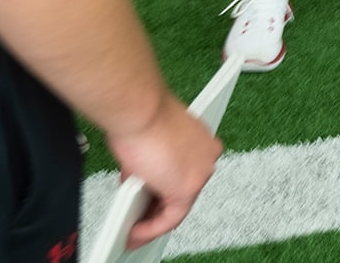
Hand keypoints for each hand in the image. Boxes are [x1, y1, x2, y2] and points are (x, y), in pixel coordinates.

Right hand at [107, 98, 221, 249]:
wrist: (139, 107)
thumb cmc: (141, 112)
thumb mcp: (149, 137)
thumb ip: (152, 158)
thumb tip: (142, 174)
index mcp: (200, 138)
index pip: (184, 169)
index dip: (164, 185)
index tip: (153, 196)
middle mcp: (206, 154)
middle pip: (180, 188)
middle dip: (156, 203)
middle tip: (138, 216)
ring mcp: (200, 173)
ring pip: (176, 206)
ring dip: (151, 218)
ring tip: (133, 226)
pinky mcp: (186, 189)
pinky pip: (170, 219)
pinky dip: (150, 228)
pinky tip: (135, 232)